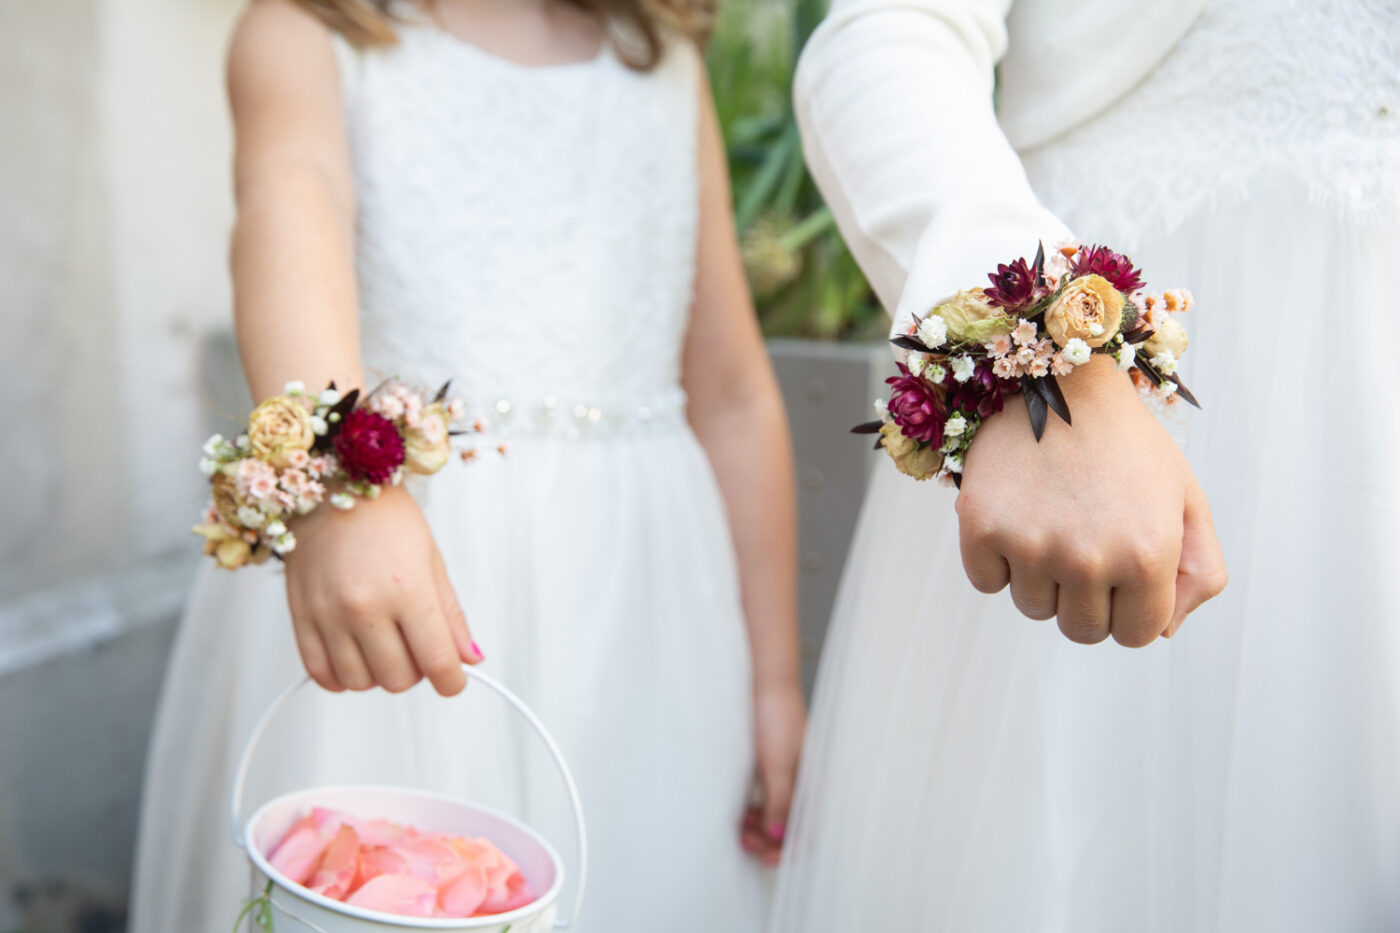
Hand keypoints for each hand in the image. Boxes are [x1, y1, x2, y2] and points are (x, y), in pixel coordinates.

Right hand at [283, 484, 481, 695]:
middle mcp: (365, 606)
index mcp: (407, 588)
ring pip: (361, 682)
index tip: (452, 681)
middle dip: (416, 672)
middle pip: (398, 679)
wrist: (331, 487)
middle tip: (416, 646)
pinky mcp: (301, 617)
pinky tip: (355, 655)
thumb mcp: (431, 560)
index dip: (451, 682)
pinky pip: (321, 673)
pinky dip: (343, 677)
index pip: (437, 661)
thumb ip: (450, 616)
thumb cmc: (389, 520)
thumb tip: (469, 660)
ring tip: (384, 645)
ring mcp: (328, 614)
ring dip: (379, 674)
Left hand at [740, 682, 805, 863]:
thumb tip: (778, 837)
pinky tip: (741, 812)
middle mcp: (802, 782)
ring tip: (741, 828)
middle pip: (791, 825)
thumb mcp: (777, 766)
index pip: (808, 830)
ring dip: (760, 827)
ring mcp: (786, 774)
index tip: (765, 857)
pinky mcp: (770, 766)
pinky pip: (765, 799)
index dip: (788, 849)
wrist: (766, 684)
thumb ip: (779, 803)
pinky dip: (754, 811)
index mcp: (813, 784)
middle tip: (745, 841)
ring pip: (776, 814)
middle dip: (769, 839)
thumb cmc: (777, 720)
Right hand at [956, 357, 1226, 645]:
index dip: (1131, 608)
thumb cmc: (1127, 444)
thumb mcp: (1186, 499)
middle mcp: (1088, 557)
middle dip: (1086, 598)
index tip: (1122, 572)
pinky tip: (1016, 516)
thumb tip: (1165, 630)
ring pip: (1033, 608)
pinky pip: (986, 581)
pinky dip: (997, 559)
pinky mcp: (981, 527)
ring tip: (1050, 521)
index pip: (1138, 636)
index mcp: (1148, 555)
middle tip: (1084, 543)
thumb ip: (1200, 572)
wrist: (1061, 381)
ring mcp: (1030, 544)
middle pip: (1082, 630)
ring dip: (1041, 577)